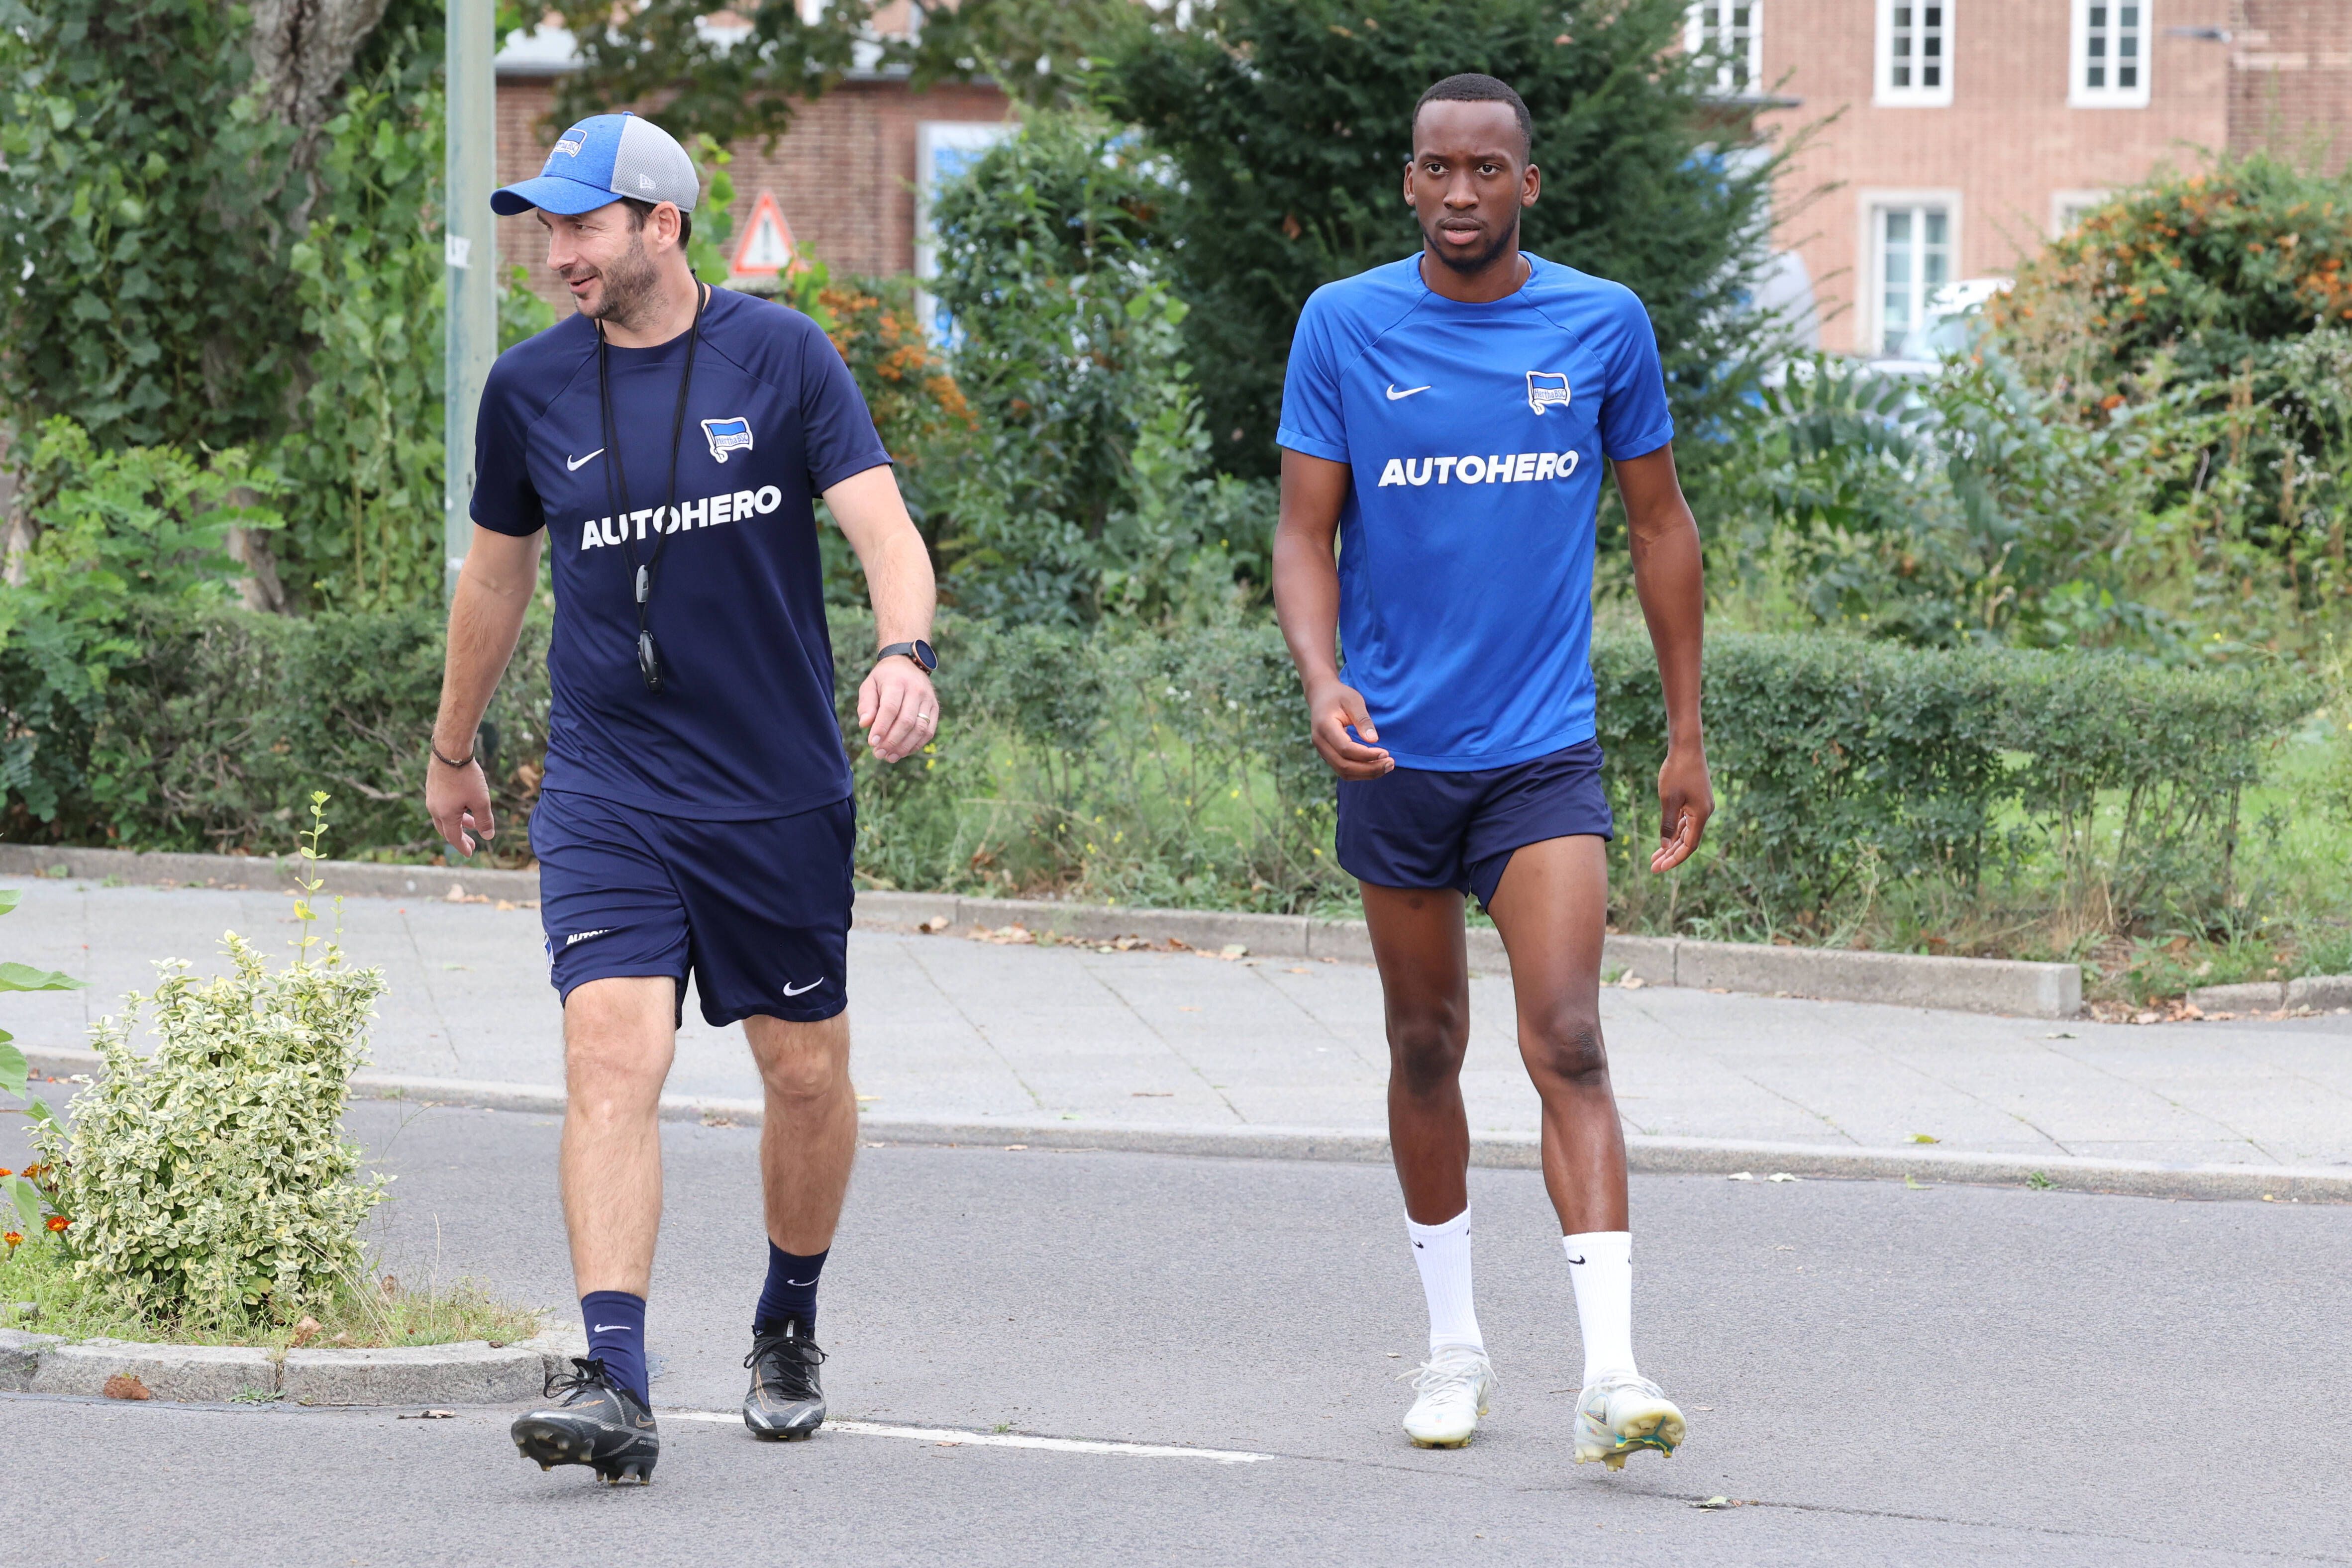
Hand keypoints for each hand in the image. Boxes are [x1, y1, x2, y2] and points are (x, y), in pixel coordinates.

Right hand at [427, 753, 495, 858]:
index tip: (470, 853)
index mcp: (445, 815)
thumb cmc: (466, 776)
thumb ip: (485, 820)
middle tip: (471, 844)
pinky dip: (454, 811)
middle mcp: (434, 808)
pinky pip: (442, 806)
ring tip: (472, 824)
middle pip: (446, 829)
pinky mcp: (432, 787)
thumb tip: (488, 837)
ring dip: (458, 822)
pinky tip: (464, 806)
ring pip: (444, 817)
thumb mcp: (481, 800)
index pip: (453, 837)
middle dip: (460, 837)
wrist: (449, 751)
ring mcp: (431, 797)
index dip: (463, 846)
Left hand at [859, 654, 936, 763]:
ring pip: (920, 729)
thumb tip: (865, 725)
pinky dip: (916, 745)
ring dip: (904, 747)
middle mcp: (916, 690)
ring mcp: (928, 700)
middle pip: (906, 721)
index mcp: (897, 682)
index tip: (871, 743)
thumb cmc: (884, 678)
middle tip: (879, 754)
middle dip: (892, 741)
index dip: (881, 728)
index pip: (890, 708)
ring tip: (889, 757)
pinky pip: (929, 731)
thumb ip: (866, 704)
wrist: (908, 663)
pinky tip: (903, 752)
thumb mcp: (869, 684)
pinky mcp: (935, 708)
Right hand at [1306, 679, 1392, 779]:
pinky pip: (1343, 770)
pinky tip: (1376, 766)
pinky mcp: (1327, 755)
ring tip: (1387, 767)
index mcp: (1324, 727)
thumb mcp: (1353, 700)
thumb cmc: (1339, 695)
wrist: (1321, 695)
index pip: (1346, 749)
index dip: (1366, 754)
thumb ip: (1363, 719)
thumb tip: (1374, 740)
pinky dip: (1360, 772)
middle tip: (1390, 764)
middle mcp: (1320, 742)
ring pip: (1343, 772)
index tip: (1386, 753)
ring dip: (1366, 774)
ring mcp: (1322, 751)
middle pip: (1344, 766)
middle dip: (1369, 769)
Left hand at [1652, 745, 1712, 872]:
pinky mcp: (1697, 799)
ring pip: (1686, 832)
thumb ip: (1668, 824)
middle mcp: (1705, 812)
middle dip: (1671, 855)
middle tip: (1654, 867)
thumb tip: (1665, 846)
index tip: (1659, 868)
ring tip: (1655, 857)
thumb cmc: (1677, 771)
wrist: (1686, 746)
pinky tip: (1665, 838)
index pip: (1689, 846)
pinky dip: (1676, 831)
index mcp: (1701, 815)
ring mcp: (1702, 806)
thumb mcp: (1668, 800)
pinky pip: (1686, 821)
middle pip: (1688, 841)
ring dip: (1672, 844)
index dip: (1675, 859)